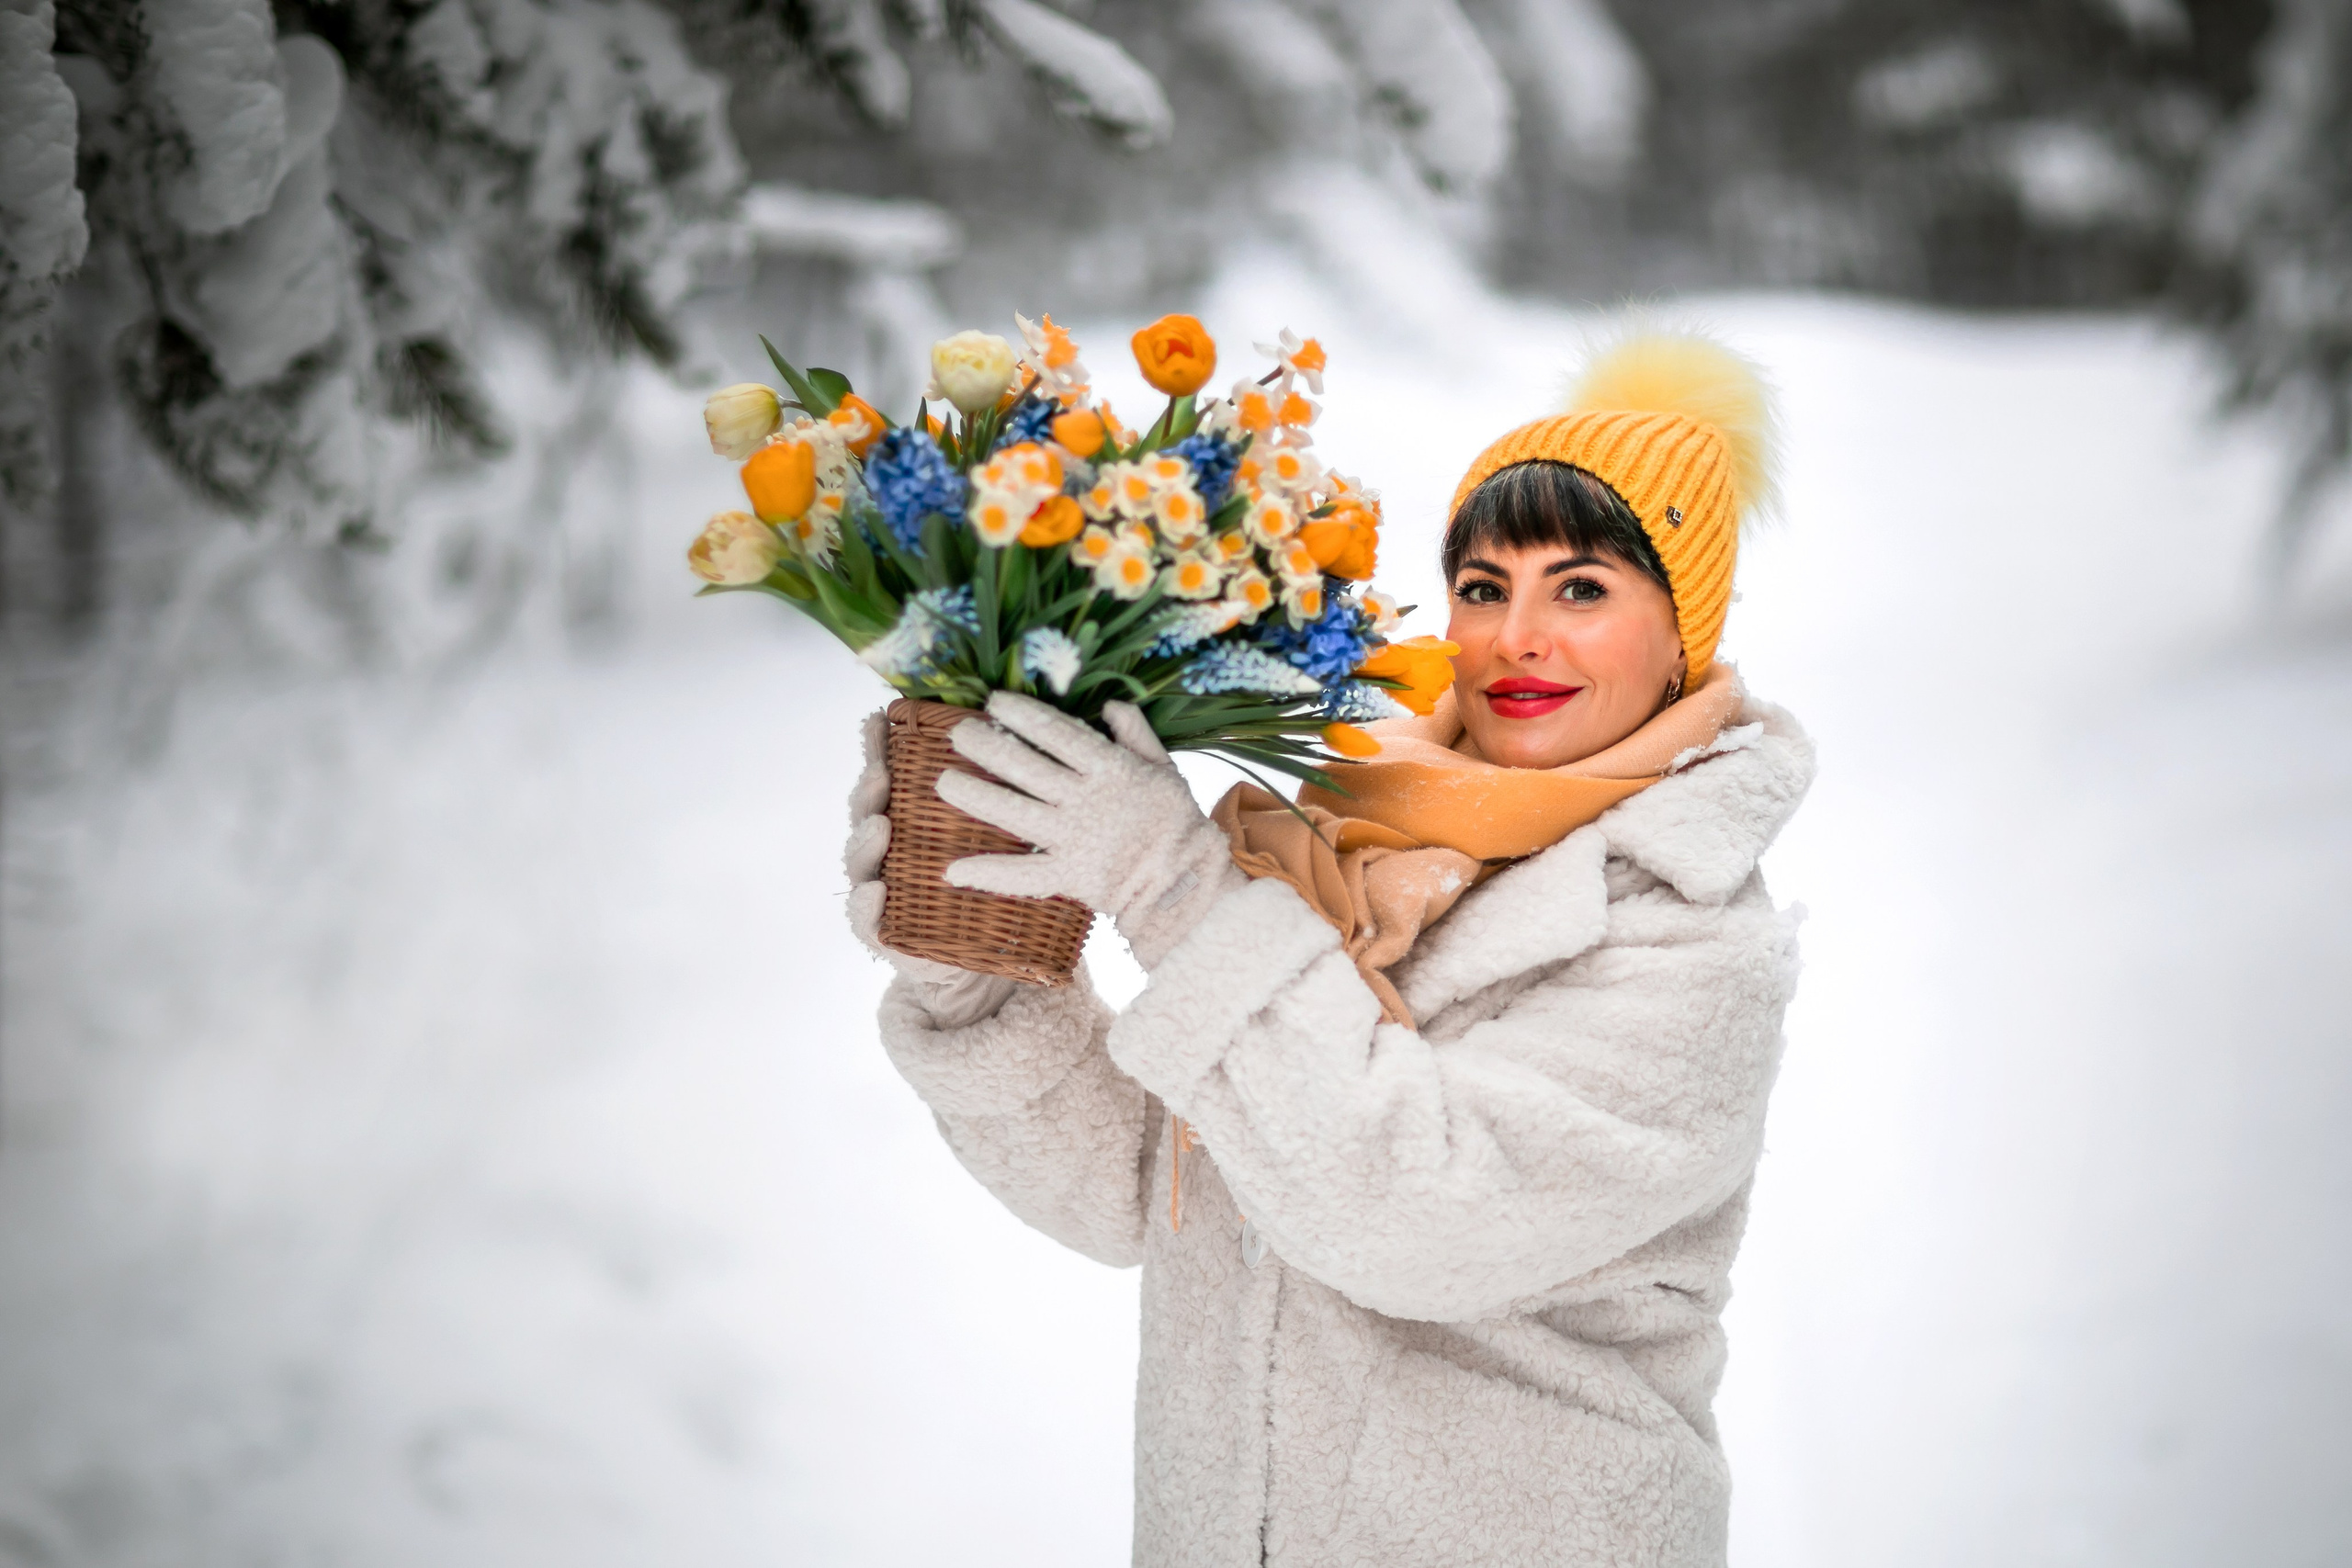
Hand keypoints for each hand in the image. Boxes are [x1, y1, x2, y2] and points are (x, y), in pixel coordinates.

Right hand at [845, 709, 1018, 1019]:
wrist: (980, 967)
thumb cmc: (989, 894)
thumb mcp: (999, 847)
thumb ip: (1001, 805)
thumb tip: (1031, 749)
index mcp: (912, 822)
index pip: (892, 778)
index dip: (879, 748)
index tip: (878, 719)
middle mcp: (888, 850)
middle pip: (868, 811)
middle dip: (869, 790)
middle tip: (881, 774)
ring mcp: (880, 889)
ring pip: (860, 860)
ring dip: (864, 841)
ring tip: (880, 827)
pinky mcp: (882, 933)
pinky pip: (866, 919)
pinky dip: (865, 907)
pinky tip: (874, 895)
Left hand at [938, 694, 1244, 968]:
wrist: (1188, 881)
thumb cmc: (1177, 822)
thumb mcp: (1165, 769)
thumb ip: (1137, 735)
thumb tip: (1111, 705)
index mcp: (1110, 770)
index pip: (1059, 734)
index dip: (1024, 715)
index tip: (994, 701)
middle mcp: (1085, 801)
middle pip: (1025, 767)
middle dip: (987, 746)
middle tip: (957, 732)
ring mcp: (1073, 840)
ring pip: (1013, 813)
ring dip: (975, 796)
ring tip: (943, 780)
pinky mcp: (1067, 878)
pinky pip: (1022, 875)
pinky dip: (988, 873)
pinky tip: (952, 870)